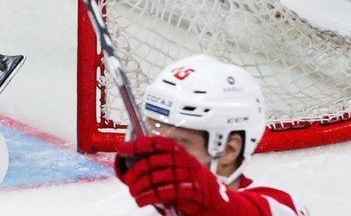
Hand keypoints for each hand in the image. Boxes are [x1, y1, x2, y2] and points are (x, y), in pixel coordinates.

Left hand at [116, 136, 235, 214]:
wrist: (225, 207)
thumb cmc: (199, 191)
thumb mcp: (182, 175)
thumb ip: (164, 169)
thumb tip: (137, 167)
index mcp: (184, 155)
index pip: (161, 143)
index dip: (142, 144)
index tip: (125, 148)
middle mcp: (188, 162)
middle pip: (155, 161)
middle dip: (137, 170)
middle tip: (128, 179)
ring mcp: (192, 176)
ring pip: (159, 177)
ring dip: (141, 186)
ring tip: (134, 193)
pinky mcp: (194, 192)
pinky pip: (168, 191)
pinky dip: (151, 196)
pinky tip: (143, 200)